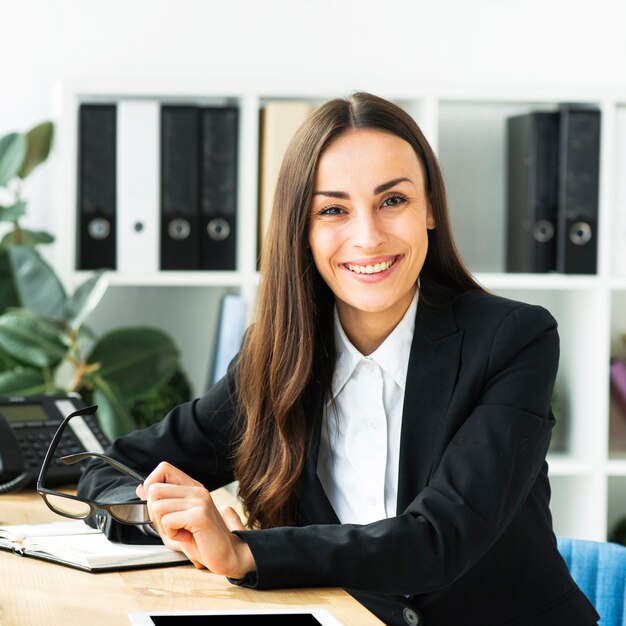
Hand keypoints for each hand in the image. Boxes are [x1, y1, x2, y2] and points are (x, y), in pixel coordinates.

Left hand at [136, 461, 255, 577]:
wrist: (227, 555)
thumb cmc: (202, 540)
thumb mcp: (176, 519)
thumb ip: (160, 502)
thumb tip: (141, 488)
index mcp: (192, 487)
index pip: (163, 469)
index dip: (152, 486)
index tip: (159, 506)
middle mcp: (197, 490)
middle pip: (154, 489)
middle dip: (154, 513)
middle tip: (172, 525)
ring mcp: (199, 501)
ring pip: (157, 506)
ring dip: (163, 526)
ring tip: (181, 531)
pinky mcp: (199, 515)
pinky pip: (167, 521)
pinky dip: (172, 534)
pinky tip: (186, 536)